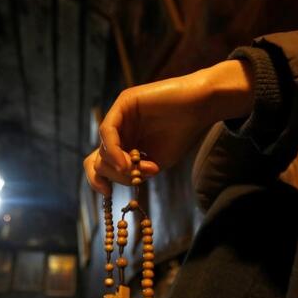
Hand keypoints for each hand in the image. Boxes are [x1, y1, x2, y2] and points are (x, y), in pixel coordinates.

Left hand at [83, 60, 253, 194]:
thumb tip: (114, 179)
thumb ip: (134, 172)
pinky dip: (114, 151)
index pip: (100, 165)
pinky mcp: (123, 103)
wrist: (201, 107)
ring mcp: (119, 116)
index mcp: (124, 145)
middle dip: (115, 176)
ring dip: (120, 167)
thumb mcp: (155, 162)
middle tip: (137, 177)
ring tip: (144, 168)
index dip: (97, 181)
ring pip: (102, 150)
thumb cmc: (182, 134)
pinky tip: (127, 162)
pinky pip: (107, 131)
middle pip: (99, 161)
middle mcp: (118, 131)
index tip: (107, 194)